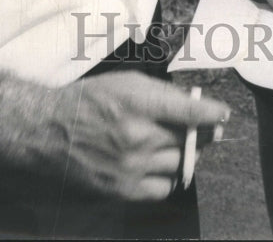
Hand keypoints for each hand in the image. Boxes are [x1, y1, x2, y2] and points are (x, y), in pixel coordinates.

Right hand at [0, 71, 228, 203]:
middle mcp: (136, 136)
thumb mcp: (126, 82)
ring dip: (182, 155)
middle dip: (199, 134)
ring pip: (179, 164)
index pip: (188, 110)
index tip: (223, 114)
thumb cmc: (90, 100)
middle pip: (188, 140)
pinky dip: (167, 178)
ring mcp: (130, 166)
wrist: (49, 130)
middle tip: (199, 129)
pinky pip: (163, 189)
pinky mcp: (122, 190)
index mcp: (137, 103)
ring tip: (171, 146)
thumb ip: (162, 93)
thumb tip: (194, 103)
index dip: (211, 113)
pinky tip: (157, 166)